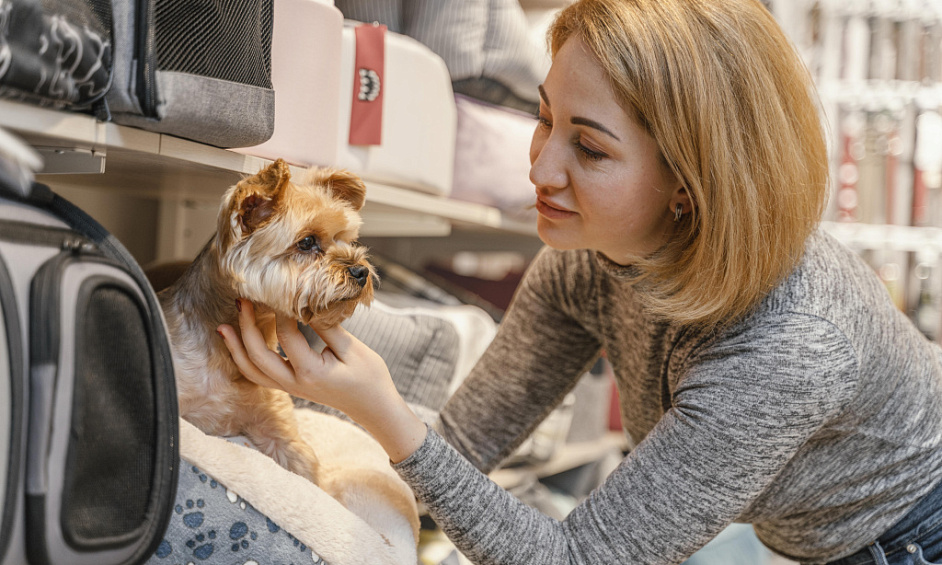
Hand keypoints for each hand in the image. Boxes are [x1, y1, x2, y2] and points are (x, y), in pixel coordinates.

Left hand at [217, 299, 426, 462]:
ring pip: (252, 371)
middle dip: (245, 327)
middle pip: (257, 356)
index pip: (286, 335)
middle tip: (241, 301)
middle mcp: (294, 383)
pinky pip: (260, 376)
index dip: (281, 310)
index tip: (282, 290)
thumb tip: (305, 305)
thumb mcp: (353, 349)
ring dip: (236, 348)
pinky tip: (240, 345)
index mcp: (310, 371)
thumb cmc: (369, 377)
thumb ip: (327, 327)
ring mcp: (290, 388)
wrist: (374, 407)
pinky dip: (246, 361)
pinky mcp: (291, 388)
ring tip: (223, 327)